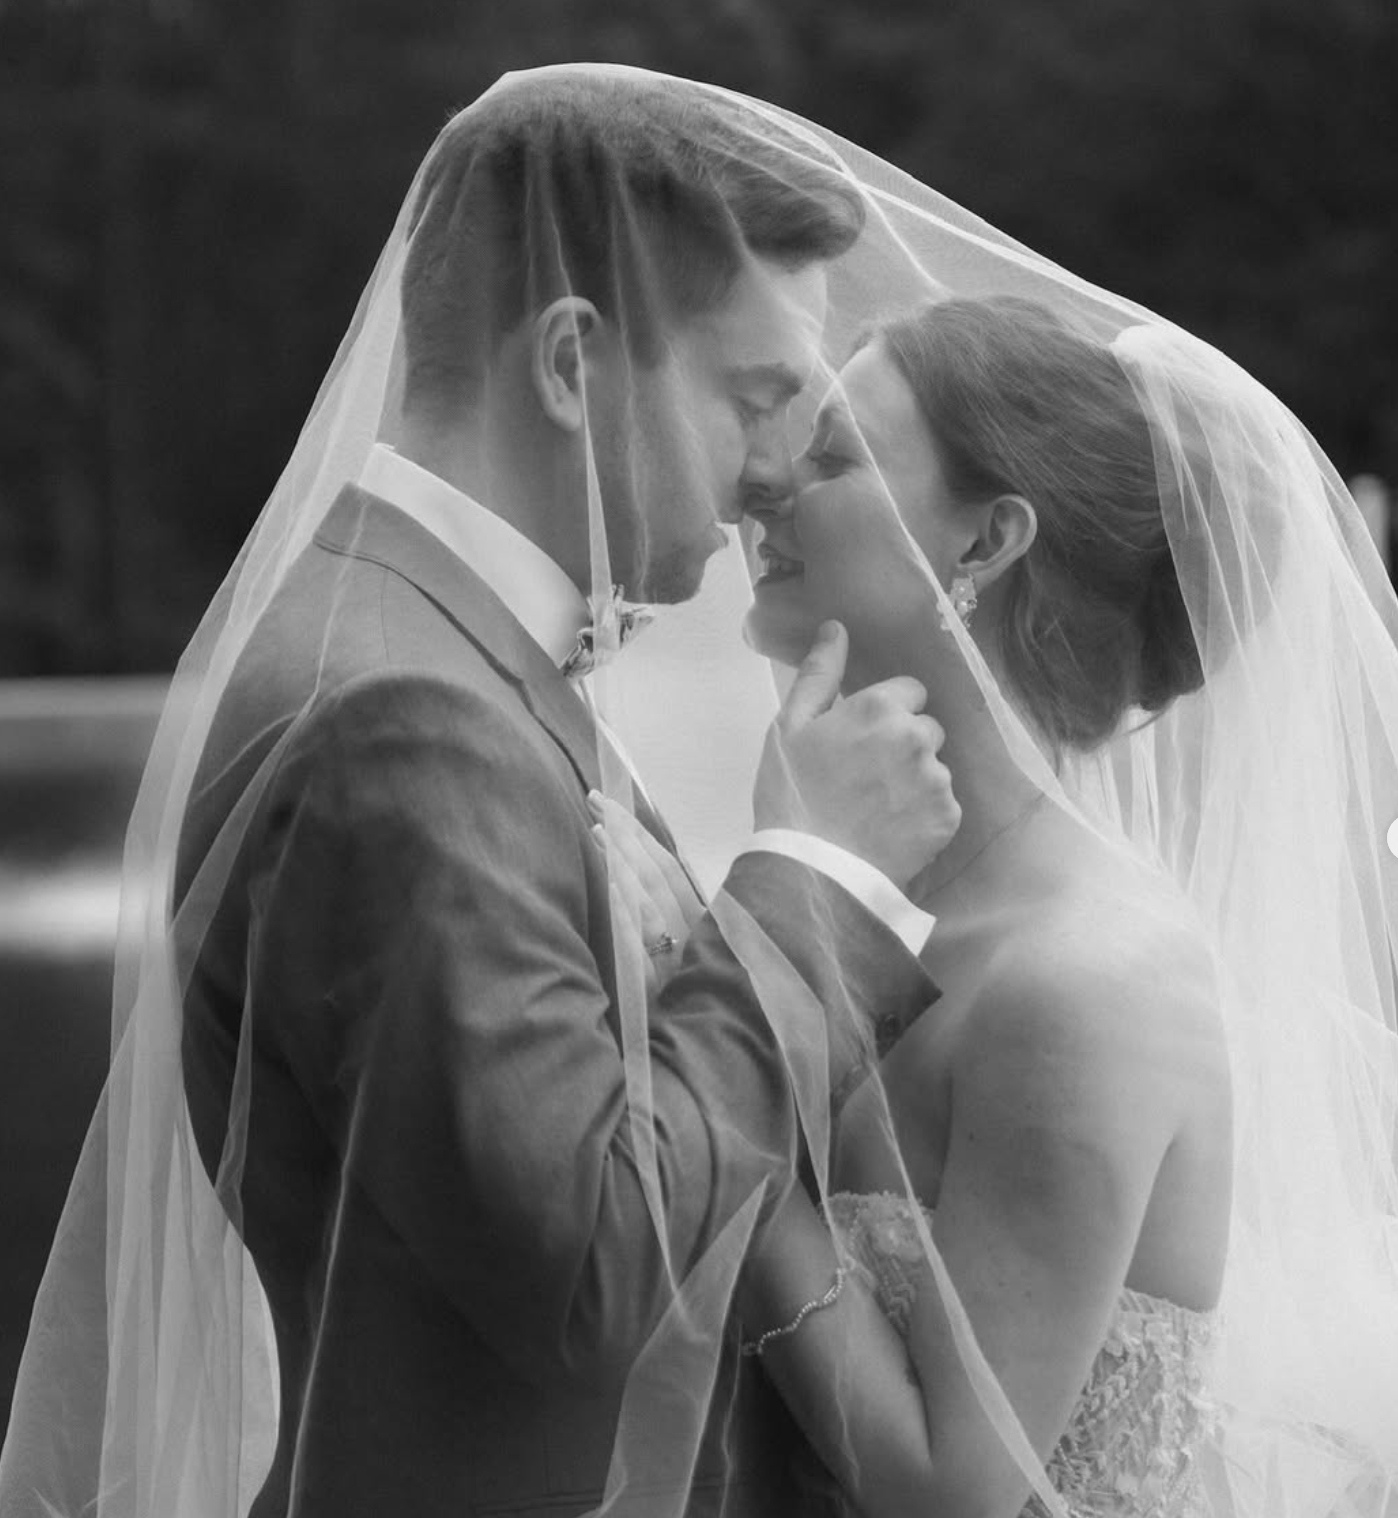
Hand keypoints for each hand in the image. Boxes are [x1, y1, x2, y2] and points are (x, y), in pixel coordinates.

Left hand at [589, 791, 704, 997]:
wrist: (711, 1065)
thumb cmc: (693, 1008)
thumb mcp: (690, 962)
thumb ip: (670, 925)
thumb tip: (630, 884)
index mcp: (702, 924)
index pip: (668, 868)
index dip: (639, 836)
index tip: (609, 809)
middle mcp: (694, 935)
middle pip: (657, 874)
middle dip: (626, 835)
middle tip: (595, 801)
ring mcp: (679, 958)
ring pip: (650, 898)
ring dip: (624, 862)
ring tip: (597, 829)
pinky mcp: (661, 984)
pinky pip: (644, 939)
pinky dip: (629, 909)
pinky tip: (612, 884)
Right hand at [753, 621, 959, 887]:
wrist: (810, 872)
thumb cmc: (791, 795)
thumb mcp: (789, 727)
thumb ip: (819, 673)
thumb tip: (836, 628)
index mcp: (880, 707)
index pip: (910, 692)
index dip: (886, 713)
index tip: (861, 739)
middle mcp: (918, 736)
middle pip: (926, 728)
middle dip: (904, 745)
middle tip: (865, 776)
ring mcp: (937, 779)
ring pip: (935, 767)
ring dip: (915, 780)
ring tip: (876, 807)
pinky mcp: (948, 818)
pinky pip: (943, 805)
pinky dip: (923, 814)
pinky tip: (891, 828)